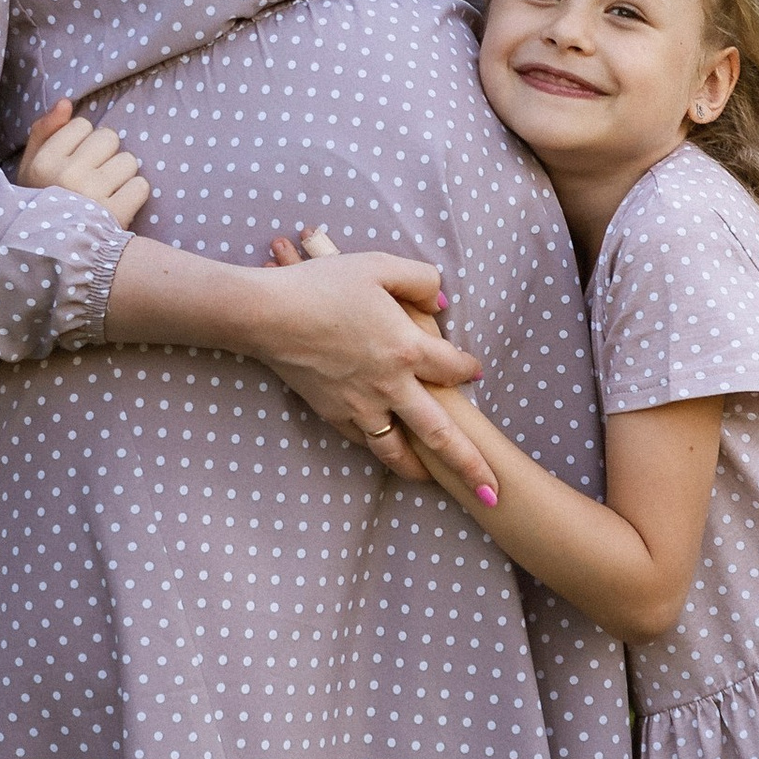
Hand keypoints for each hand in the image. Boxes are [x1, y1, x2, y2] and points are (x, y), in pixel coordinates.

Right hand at [19, 97, 150, 233]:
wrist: (52, 254)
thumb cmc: (42, 204)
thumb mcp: (31, 169)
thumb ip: (44, 131)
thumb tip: (67, 102)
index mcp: (44, 162)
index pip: (82, 125)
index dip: (82, 143)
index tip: (74, 164)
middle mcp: (67, 176)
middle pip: (109, 138)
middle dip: (105, 155)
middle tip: (93, 179)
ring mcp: (93, 196)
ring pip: (128, 161)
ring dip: (122, 175)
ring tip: (105, 194)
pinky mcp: (116, 215)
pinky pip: (141, 186)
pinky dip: (133, 195)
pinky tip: (117, 206)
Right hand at [253, 229, 488, 487]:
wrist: (268, 315)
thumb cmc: (324, 285)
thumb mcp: (380, 266)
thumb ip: (420, 281)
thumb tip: (443, 304)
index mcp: (407, 348)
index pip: (454, 368)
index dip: (469, 369)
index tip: (476, 372)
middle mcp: (390, 386)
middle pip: (440, 434)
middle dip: (469, 464)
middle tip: (490, 492)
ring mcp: (359, 405)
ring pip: (397, 450)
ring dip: (419, 469)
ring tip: (433, 481)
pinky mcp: (331, 413)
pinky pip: (361, 440)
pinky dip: (376, 448)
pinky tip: (383, 450)